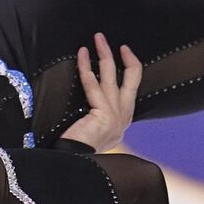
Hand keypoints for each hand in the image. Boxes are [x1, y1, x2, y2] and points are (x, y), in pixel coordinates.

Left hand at [58, 33, 140, 152]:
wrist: (71, 165)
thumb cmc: (76, 149)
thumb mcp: (93, 129)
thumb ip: (97, 113)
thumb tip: (89, 90)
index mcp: (123, 122)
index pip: (132, 88)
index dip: (130, 67)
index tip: (122, 52)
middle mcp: (124, 119)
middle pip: (131, 79)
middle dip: (122, 56)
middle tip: (105, 39)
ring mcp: (116, 117)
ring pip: (112, 76)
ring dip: (104, 53)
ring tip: (96, 38)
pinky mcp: (105, 116)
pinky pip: (93, 85)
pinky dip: (86, 68)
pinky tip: (82, 55)